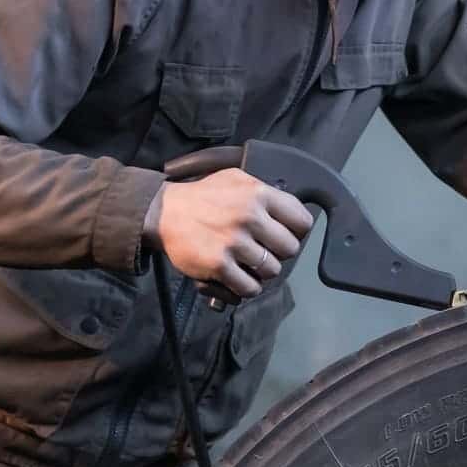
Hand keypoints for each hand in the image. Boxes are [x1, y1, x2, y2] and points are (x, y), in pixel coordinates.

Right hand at [151, 169, 314, 298]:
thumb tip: (290, 210)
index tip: (285, 235)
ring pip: (271, 271)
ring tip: (248, 264)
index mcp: (258, 194)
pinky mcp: (218, 264)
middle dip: (279, 253)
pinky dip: (247, 288)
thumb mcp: (236, 179)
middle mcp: (249, 217)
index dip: (296, 232)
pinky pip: (249, 287)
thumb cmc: (203, 196)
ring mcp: (234, 242)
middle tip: (264, 251)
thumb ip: (264, 191)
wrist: (164, 212)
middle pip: (290, 249)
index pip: (301, 221)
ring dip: (262, 272)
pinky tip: (239, 278)